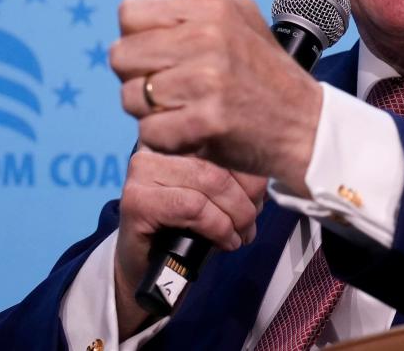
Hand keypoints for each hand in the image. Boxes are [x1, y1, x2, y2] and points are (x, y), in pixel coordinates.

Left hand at [109, 0, 322, 188]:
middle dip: (141, 77)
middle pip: (121, 57)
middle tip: (179, 85)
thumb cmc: (262, 65)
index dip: (142, 36)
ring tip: (188, 107)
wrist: (305, 123)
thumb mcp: (237, 7)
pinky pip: (149, 132)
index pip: (129, 13)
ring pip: (131, 97)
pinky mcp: (209, 121)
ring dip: (152, 112)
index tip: (172, 51)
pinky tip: (195, 130)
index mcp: (210, 6)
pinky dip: (166, 139)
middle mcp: (209, 37)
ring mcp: (209, 80)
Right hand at [113, 148, 265, 337]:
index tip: (260, 199)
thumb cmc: (185, 227)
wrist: (149, 267)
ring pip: (209, 183)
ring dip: (235, 216)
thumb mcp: (215, 194)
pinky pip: (193, 207)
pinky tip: (225, 241)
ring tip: (241, 235)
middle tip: (251, 224)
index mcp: (178, 136)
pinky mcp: (136, 201)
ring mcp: (142, 172)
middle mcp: (156, 146)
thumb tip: (266, 173)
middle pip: (219, 164)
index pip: (225, 142)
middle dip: (245, 199)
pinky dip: (217, 227)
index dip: (251, 173)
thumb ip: (235, 176)